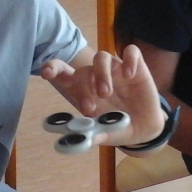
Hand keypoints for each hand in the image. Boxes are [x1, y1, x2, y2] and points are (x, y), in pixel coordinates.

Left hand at [40, 45, 165, 145]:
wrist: (145, 128)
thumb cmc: (118, 127)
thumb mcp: (106, 133)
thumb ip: (93, 134)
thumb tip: (76, 140)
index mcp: (83, 90)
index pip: (63, 73)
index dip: (53, 68)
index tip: (46, 73)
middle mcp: (96, 76)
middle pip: (83, 69)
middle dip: (83, 85)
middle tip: (90, 107)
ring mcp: (116, 69)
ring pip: (102, 57)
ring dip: (101, 73)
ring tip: (106, 93)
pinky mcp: (136, 66)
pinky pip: (131, 52)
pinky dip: (129, 60)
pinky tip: (130, 75)